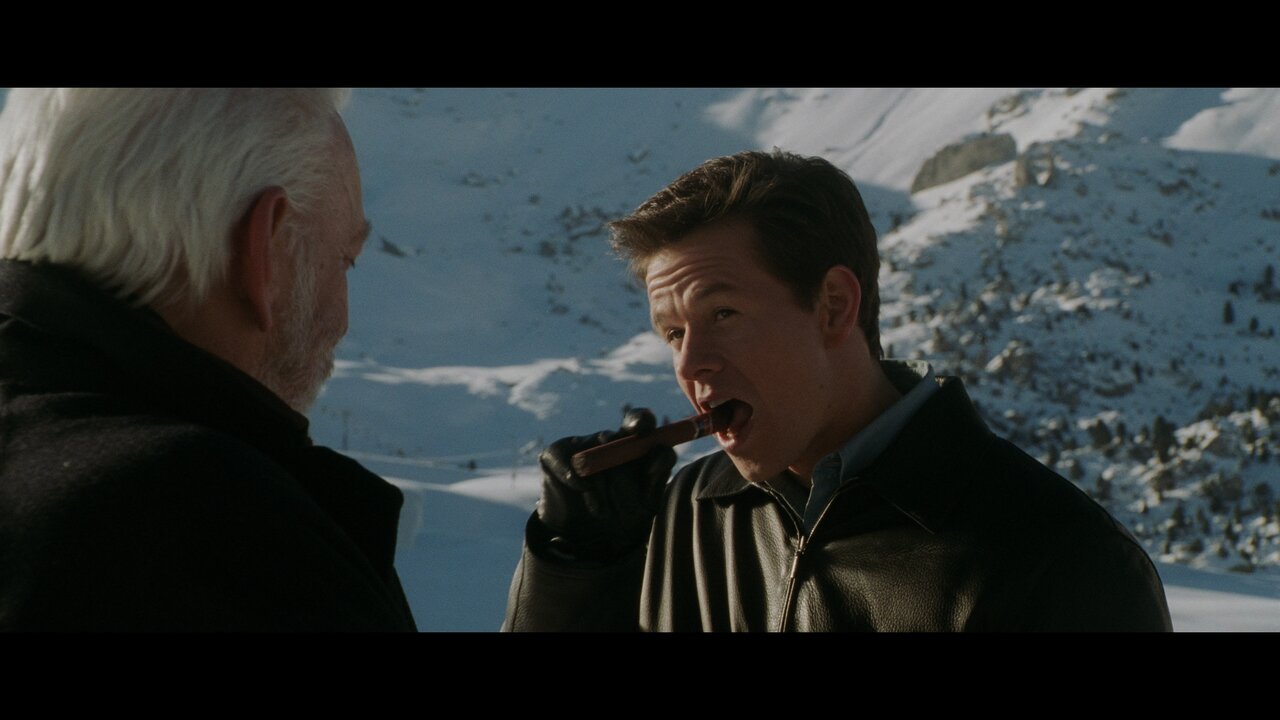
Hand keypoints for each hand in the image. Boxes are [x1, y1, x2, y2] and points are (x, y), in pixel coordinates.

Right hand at [535, 408, 676, 561]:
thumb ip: (659, 475)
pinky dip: (577, 482)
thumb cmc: (624, 517)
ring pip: (595, 458)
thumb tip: (659, 450)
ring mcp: (581, 444)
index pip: (640, 420)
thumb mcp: (648, 502)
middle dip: (625, 482)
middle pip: (618, 442)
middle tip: (629, 513)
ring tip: (603, 513)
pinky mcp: (555, 452)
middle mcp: (608, 440)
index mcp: (634, 446)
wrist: (585, 540)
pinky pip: (568, 462)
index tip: (643, 435)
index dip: (641, 420)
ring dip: (602, 492)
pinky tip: (582, 494)